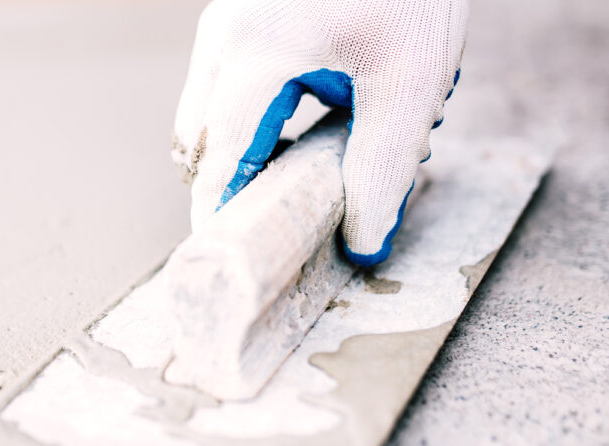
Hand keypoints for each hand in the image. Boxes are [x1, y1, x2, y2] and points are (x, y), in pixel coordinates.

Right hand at [171, 0, 468, 265]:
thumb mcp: (411, 81)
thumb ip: (384, 166)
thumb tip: (364, 240)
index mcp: (257, 48)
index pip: (220, 156)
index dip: (221, 215)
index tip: (233, 259)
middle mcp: (224, 36)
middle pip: (197, 142)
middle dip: (230, 188)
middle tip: (274, 225)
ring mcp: (225, 24)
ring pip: (204, 117)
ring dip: (241, 155)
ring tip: (299, 174)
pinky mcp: (239, 21)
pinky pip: (222, 90)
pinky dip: (248, 125)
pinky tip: (300, 132)